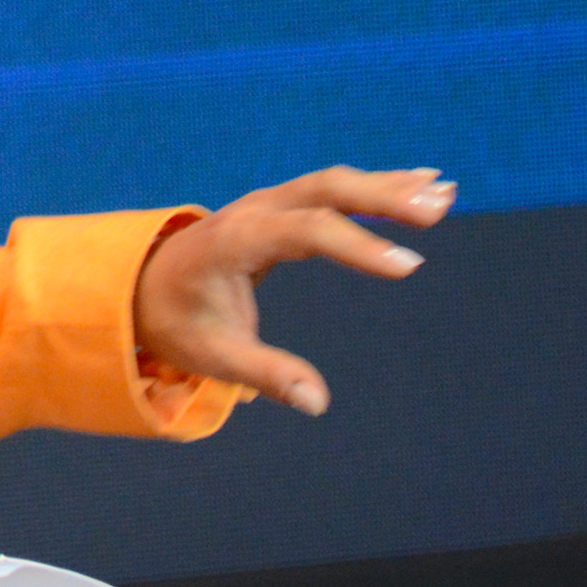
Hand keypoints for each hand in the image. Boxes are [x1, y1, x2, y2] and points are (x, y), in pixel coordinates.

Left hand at [131, 166, 455, 416]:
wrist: (142, 283)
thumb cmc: (177, 321)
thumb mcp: (211, 355)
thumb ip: (264, 375)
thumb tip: (316, 402)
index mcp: (234, 240)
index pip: (304, 232)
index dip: (357, 247)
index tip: (408, 267)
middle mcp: (254, 210)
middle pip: (324, 191)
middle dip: (382, 196)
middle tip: (437, 209)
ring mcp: (267, 203)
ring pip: (333, 184)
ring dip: (388, 187)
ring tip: (444, 194)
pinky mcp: (280, 206)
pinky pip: (332, 190)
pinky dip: (377, 187)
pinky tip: (423, 185)